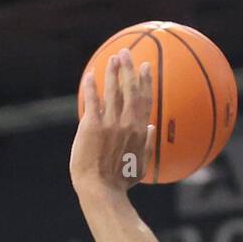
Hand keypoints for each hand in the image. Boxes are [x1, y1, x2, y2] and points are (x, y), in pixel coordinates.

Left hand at [70, 50, 155, 194]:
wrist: (101, 188)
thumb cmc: (121, 181)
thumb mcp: (141, 166)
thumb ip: (148, 146)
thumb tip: (152, 130)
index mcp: (140, 132)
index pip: (144, 100)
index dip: (145, 82)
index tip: (146, 67)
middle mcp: (127, 124)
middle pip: (130, 90)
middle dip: (129, 69)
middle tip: (126, 53)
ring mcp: (109, 124)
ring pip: (112, 91)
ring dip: (112, 72)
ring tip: (112, 58)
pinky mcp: (92, 126)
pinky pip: (92, 101)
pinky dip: (92, 87)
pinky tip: (90, 74)